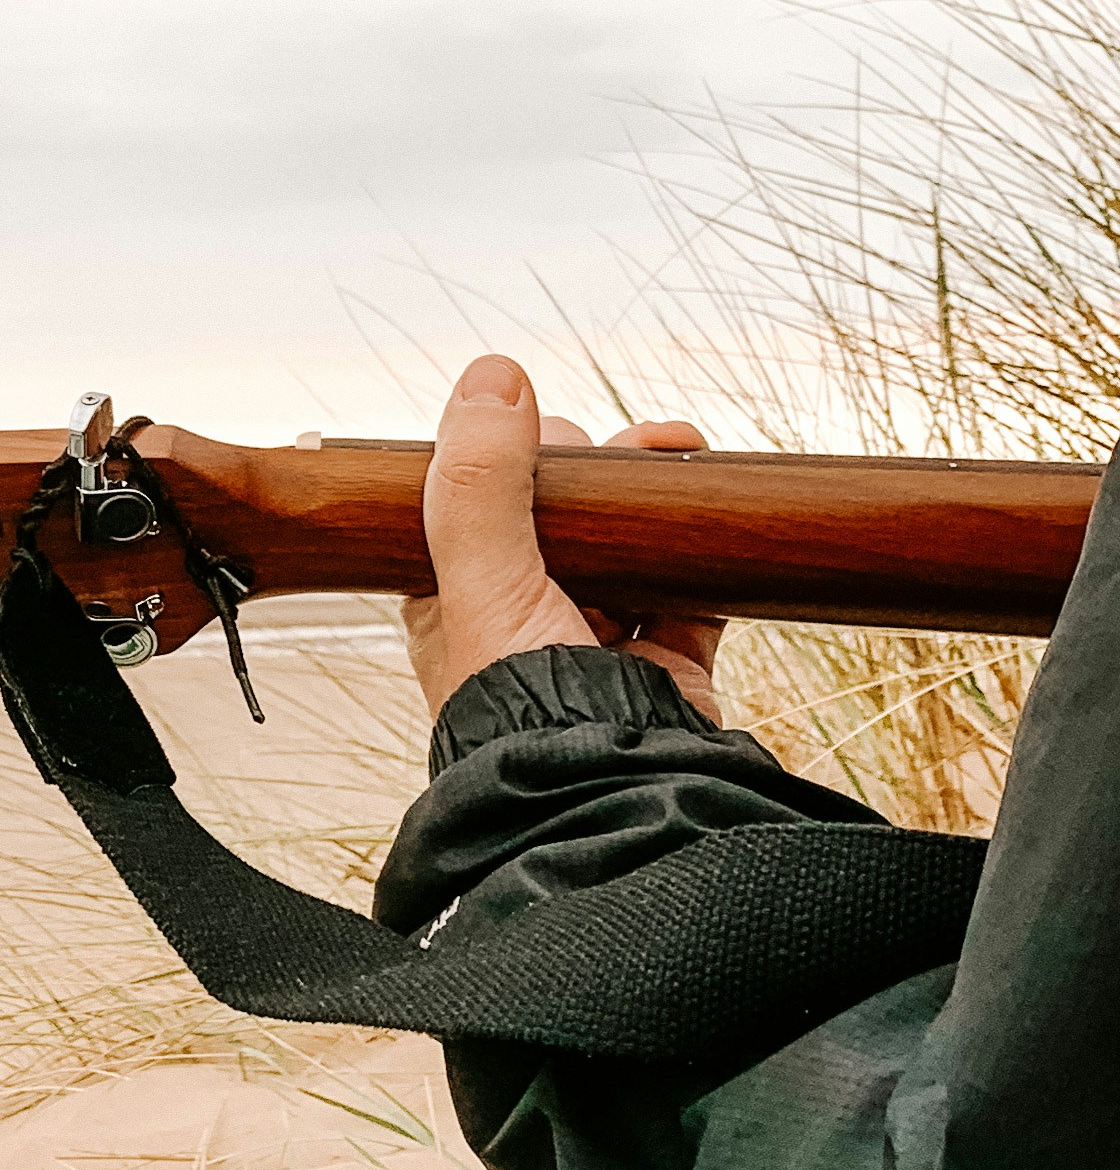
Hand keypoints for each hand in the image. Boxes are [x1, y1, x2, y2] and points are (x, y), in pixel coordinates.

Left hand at [403, 352, 728, 725]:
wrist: (609, 795)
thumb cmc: (519, 704)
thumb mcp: (483, 579)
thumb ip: (480, 481)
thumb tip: (494, 374)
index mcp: (456, 600)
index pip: (474, 497)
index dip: (509, 450)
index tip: (541, 420)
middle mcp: (523, 617)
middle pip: (559, 508)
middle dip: (595, 463)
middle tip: (620, 449)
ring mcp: (598, 639)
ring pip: (626, 539)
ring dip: (653, 492)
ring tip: (678, 451)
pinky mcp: (668, 662)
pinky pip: (692, 588)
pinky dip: (708, 548)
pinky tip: (713, 509)